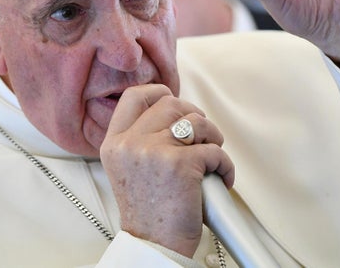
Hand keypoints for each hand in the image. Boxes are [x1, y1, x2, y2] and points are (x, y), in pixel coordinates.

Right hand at [100, 84, 233, 257]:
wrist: (154, 247)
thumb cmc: (148, 213)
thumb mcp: (128, 169)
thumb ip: (140, 139)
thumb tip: (174, 115)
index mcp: (114, 143)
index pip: (133, 96)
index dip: (159, 93)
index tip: (174, 104)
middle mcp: (130, 143)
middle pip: (171, 104)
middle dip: (194, 115)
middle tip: (202, 136)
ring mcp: (155, 151)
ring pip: (197, 122)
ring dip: (213, 137)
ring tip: (213, 157)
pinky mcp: (181, 164)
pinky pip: (215, 150)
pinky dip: (225, 165)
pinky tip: (221, 178)